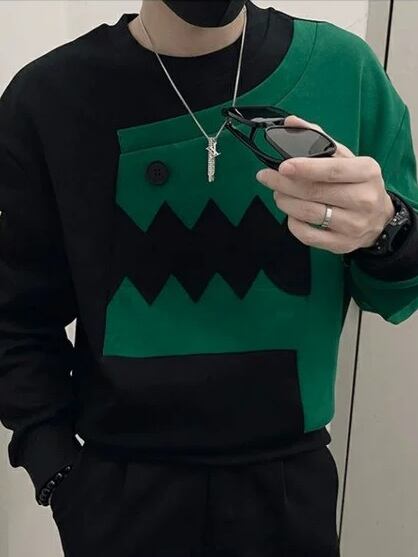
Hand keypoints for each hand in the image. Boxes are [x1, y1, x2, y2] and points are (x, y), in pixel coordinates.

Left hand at [255, 114, 395, 254]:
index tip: (282, 165)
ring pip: (308, 213)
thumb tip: (291, 122)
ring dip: (285, 201)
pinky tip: (291, 213)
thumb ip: (320, 139)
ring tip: (277, 193)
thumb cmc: (357, 184)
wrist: (378, 219)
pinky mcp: (341, 244)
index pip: (333, 170)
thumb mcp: (347, 158)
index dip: (305, 168)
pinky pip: (307, 235)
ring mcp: (353, 225)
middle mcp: (363, 199)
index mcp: (367, 172)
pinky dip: (293, 223)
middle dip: (283, 184)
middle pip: (315, 192)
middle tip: (266, 177)